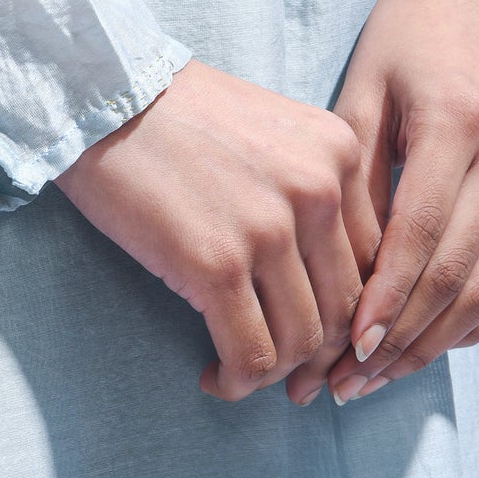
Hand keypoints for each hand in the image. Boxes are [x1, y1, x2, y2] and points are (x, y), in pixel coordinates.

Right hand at [54, 58, 381, 400]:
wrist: (104, 96)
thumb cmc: (178, 116)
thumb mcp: (275, 132)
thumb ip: (314, 188)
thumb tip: (324, 276)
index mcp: (340, 154)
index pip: (374, 260)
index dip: (354, 315)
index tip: (322, 338)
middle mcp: (320, 190)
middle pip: (349, 307)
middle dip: (322, 357)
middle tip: (290, 377)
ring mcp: (270, 229)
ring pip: (304, 339)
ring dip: (277, 375)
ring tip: (243, 373)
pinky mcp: (216, 264)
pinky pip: (252, 353)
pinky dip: (239, 381)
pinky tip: (215, 378)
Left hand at [284, 0, 478, 405]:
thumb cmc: (401, 42)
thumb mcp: (360, 92)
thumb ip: (353, 181)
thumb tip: (336, 279)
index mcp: (460, 122)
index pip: (423, 234)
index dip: (386, 300)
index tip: (346, 349)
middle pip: (460, 273)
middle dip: (402, 340)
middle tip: (346, 383)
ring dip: (436, 344)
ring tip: (378, 379)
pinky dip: (476, 321)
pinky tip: (428, 346)